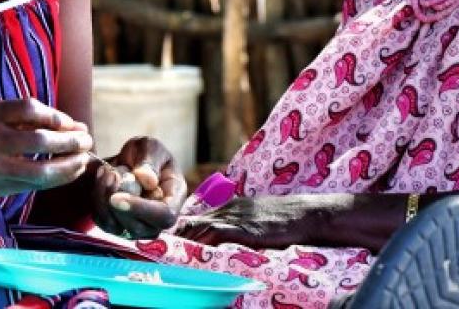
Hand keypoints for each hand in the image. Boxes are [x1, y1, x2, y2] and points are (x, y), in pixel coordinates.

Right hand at [0, 98, 92, 196]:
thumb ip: (22, 115)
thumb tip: (68, 123)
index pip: (29, 109)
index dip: (56, 116)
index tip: (71, 122)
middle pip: (39, 141)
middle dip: (70, 141)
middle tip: (88, 139)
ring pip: (40, 171)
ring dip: (69, 165)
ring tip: (84, 159)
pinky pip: (34, 184)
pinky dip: (56, 178)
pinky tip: (69, 171)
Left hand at [92, 137, 186, 238]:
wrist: (130, 161)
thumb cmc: (146, 154)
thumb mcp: (151, 147)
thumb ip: (150, 161)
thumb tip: (147, 181)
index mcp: (174, 200)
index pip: (163, 216)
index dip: (141, 209)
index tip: (117, 197)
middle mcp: (157, 221)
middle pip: (137, 226)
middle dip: (117, 200)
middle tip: (110, 172)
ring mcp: (137, 228)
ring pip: (116, 225)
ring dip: (104, 197)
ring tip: (107, 171)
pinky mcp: (116, 227)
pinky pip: (102, 220)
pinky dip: (97, 198)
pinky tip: (101, 178)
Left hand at [174, 194, 344, 248]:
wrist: (305, 214)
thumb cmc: (284, 220)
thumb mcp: (255, 220)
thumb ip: (237, 228)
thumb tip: (221, 243)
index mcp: (228, 207)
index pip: (195, 218)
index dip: (177, 230)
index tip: (161, 241)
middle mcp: (226, 210)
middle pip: (190, 221)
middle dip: (171, 235)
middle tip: (153, 247)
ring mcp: (234, 217)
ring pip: (198, 226)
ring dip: (180, 239)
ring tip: (162, 251)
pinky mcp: (243, 228)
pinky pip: (215, 234)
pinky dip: (199, 241)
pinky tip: (188, 251)